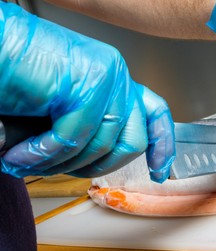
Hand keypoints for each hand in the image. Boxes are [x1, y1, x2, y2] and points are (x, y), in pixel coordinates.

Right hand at [0, 3, 174, 181]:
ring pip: (104, 146)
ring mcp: (106, 76)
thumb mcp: (63, 113)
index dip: (162, 146)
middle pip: (133, 142)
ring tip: (28, 161)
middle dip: (96, 167)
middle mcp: (116, 76)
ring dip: (62, 165)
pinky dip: (44, 154)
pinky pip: (74, 138)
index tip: (159, 172)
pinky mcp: (87, 81)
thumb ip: (92, 128)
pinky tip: (19, 154)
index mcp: (115, 82)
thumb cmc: (16, 82)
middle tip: (58, 170)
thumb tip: (109, 158)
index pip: (154, 114)